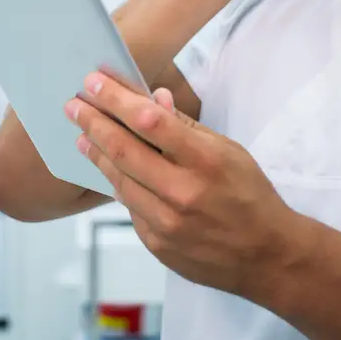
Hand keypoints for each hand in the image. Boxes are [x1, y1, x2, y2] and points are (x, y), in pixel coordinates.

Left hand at [65, 72, 305, 301]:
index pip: (150, 121)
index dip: (117, 99)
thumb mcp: (229, 151)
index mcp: (206, 161)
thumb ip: (186, 127)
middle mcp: (183, 193)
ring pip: (119, 180)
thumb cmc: (250, 197)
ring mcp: (167, 223)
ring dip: (96, 154)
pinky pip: (129, 207)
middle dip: (93, 123)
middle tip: (72, 105)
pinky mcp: (157, 244)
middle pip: (124, 150)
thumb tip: (152, 99)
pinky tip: (110, 169)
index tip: (94, 82)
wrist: (267, 257)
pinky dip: (119, 184)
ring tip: (81, 134)